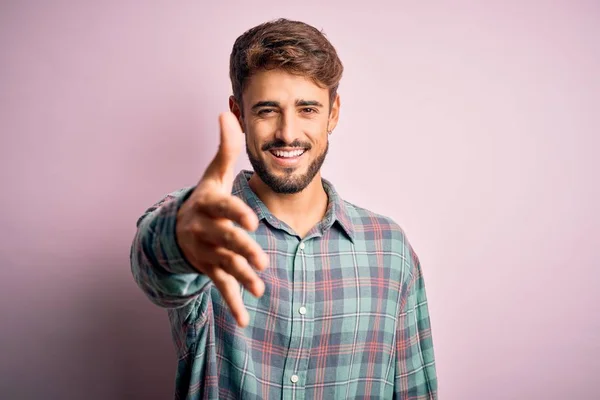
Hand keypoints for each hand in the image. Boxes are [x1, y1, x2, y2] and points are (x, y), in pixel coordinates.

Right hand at [176, 112, 268, 326]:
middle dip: (243, 251)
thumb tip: (225, 112)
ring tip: (260, 290)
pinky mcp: (209, 268)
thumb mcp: (212, 174)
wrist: (176, 227)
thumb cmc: (204, 197)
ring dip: (241, 278)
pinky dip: (233, 303)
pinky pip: (221, 286)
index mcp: (209, 204)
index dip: (236, 214)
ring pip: (225, 265)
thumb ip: (225, 148)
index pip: (224, 208)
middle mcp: (206, 229)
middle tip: (262, 262)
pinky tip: (246, 319)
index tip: (252, 221)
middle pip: (226, 240)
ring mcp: (206, 251)